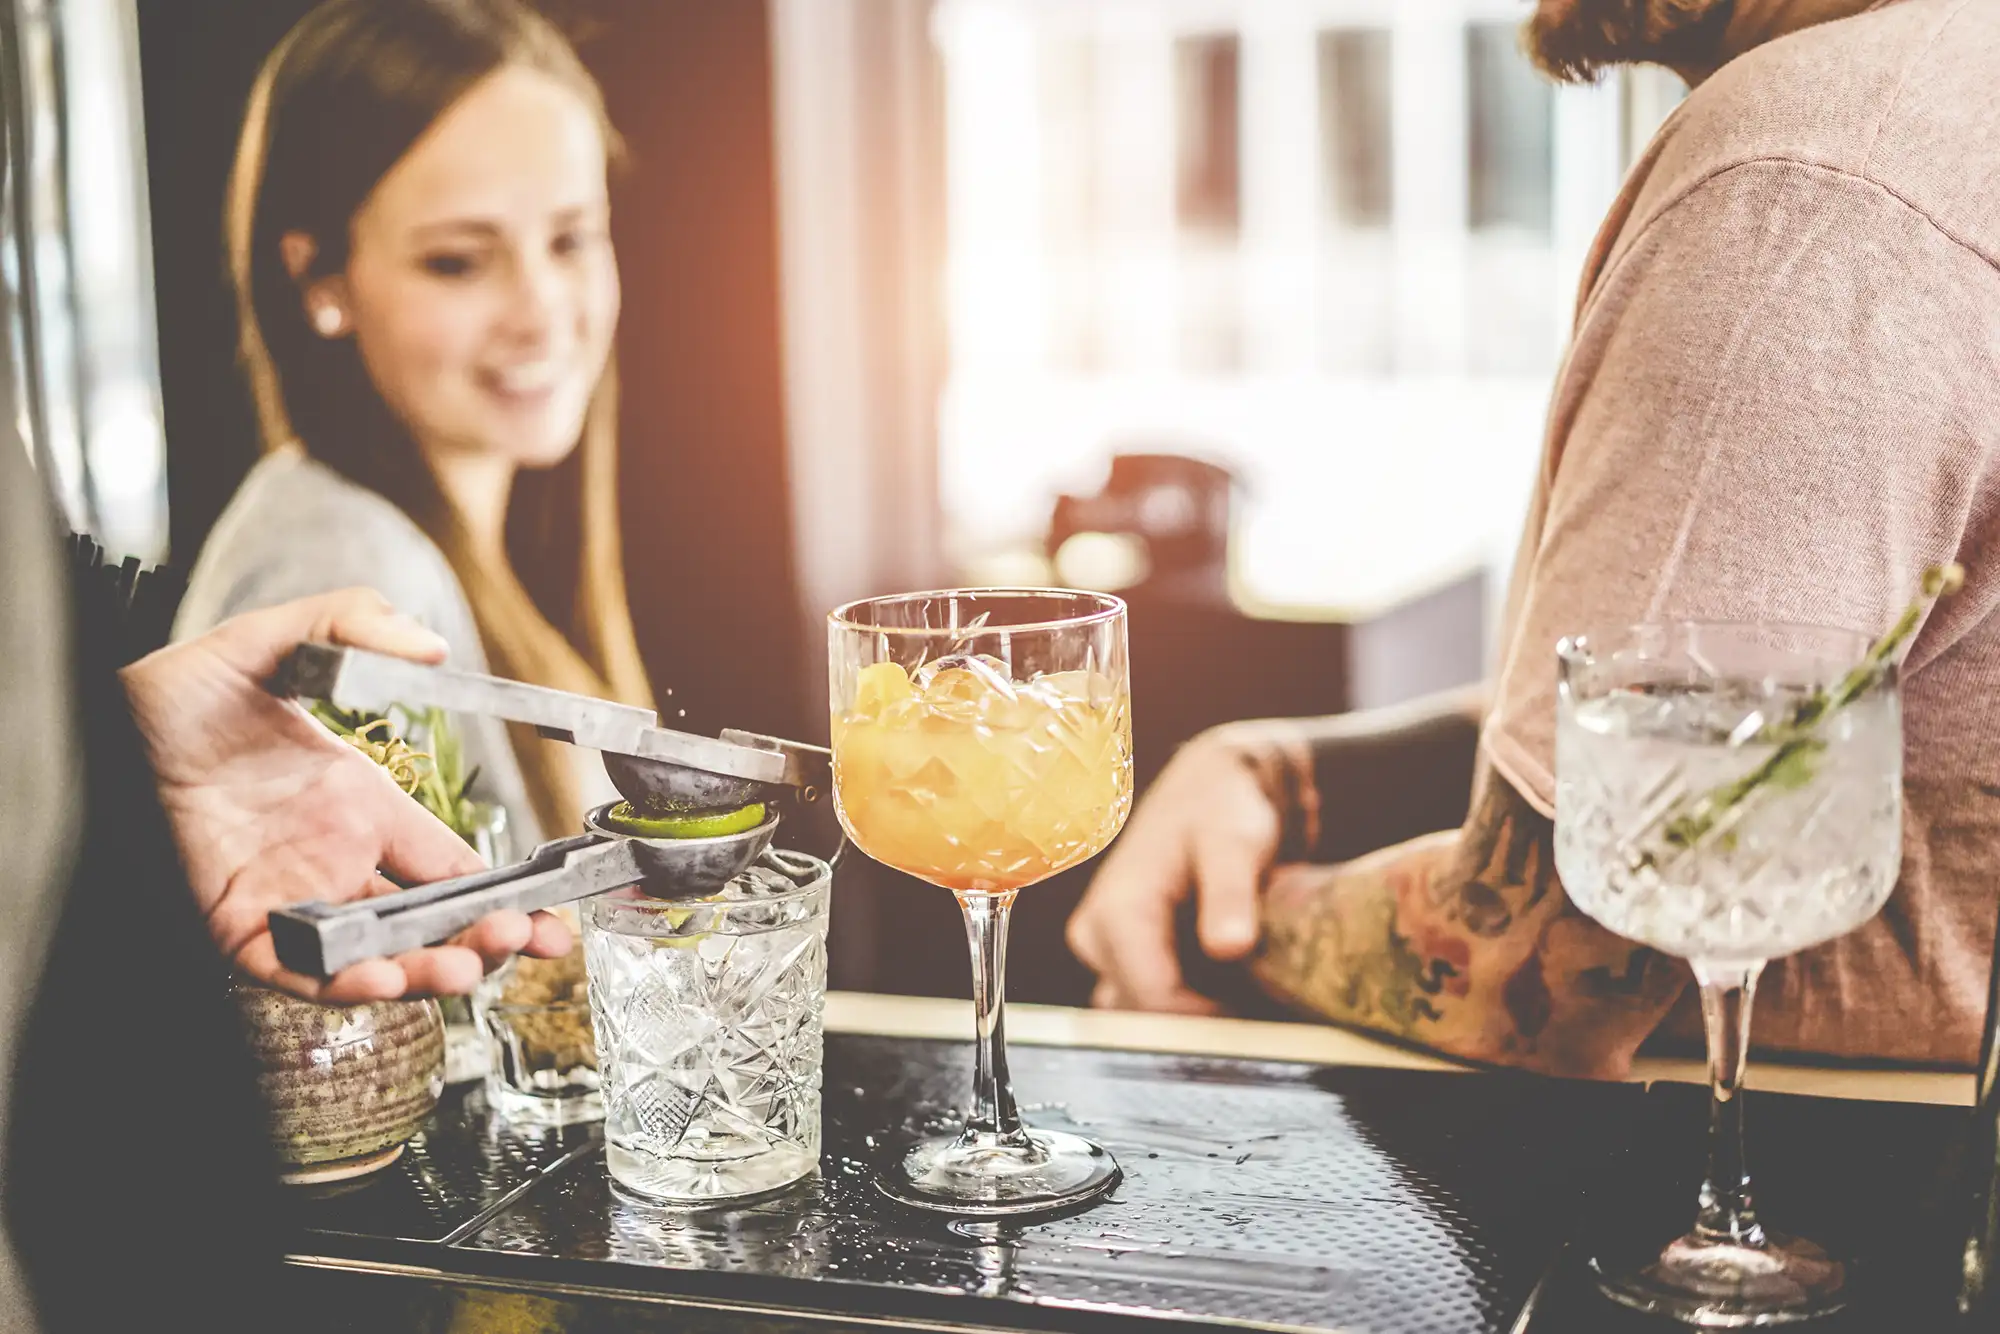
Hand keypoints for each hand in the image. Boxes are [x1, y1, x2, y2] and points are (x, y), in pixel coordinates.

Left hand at [122, 588, 571, 1002]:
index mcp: (364, 805)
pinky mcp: (236, 924)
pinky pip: (296, 970)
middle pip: (426, 922)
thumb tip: (432, 647)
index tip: (550, 921)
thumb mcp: (284, 636)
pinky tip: (379, 978)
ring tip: (460, 971)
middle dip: (480, 942)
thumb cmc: (188, 682)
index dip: (506, 896)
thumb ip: (356, 621)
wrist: (105, 714)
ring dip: (422, 972)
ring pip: (370, 956)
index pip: (452, 866)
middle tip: (516, 945)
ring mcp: (288, 895)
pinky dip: (340, 984)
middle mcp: (336, 859)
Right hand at [1067, 722, 1293, 1013]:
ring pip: (1144, 1014)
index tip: (1258, 1015)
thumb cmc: (1221, 809)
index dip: (1208, 1020)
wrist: (1210, 788)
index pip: (1152, 999)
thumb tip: (1229, 946)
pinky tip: (1230, 981)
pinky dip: (1188, 1003)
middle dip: (1201, 1020)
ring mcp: (1104, 950)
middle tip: (1259, 1004)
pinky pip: (1148, 1001)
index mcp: (1116, 911)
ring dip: (1193, 1014)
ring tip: (1246, 987)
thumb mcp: (1234, 843)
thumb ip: (1230, 894)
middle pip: (1145, 1015)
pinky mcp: (1121, 957)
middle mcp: (1095, 935)